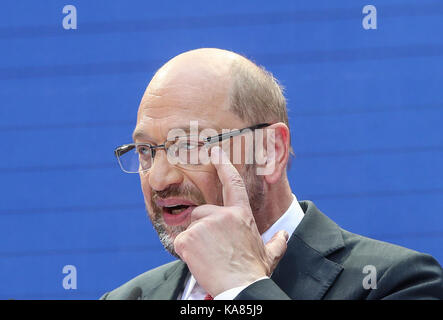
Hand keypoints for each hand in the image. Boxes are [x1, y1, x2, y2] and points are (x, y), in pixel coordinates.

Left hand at [173, 146, 288, 296]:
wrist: (240, 288)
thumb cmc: (253, 272)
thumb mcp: (269, 255)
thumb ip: (277, 242)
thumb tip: (284, 235)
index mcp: (241, 215)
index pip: (232, 184)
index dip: (223, 166)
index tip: (214, 152)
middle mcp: (222, 215)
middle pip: (201, 212)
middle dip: (202, 227)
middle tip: (211, 248)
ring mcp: (205, 225)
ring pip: (191, 227)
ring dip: (195, 242)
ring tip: (207, 257)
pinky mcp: (189, 238)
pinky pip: (180, 242)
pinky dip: (185, 252)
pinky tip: (198, 261)